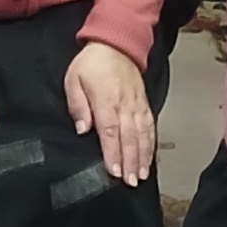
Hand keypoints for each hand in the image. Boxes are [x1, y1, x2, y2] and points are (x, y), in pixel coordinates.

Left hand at [66, 41, 155, 184]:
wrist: (117, 43)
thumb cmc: (91, 64)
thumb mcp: (74, 79)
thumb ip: (78, 105)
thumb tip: (83, 129)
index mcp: (106, 100)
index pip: (110, 131)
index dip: (113, 153)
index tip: (115, 172)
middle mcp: (125, 105)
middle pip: (129, 137)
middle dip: (130, 162)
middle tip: (131, 182)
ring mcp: (137, 105)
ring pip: (143, 134)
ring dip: (143, 157)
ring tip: (141, 176)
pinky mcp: (144, 104)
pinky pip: (151, 127)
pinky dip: (152, 144)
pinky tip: (150, 158)